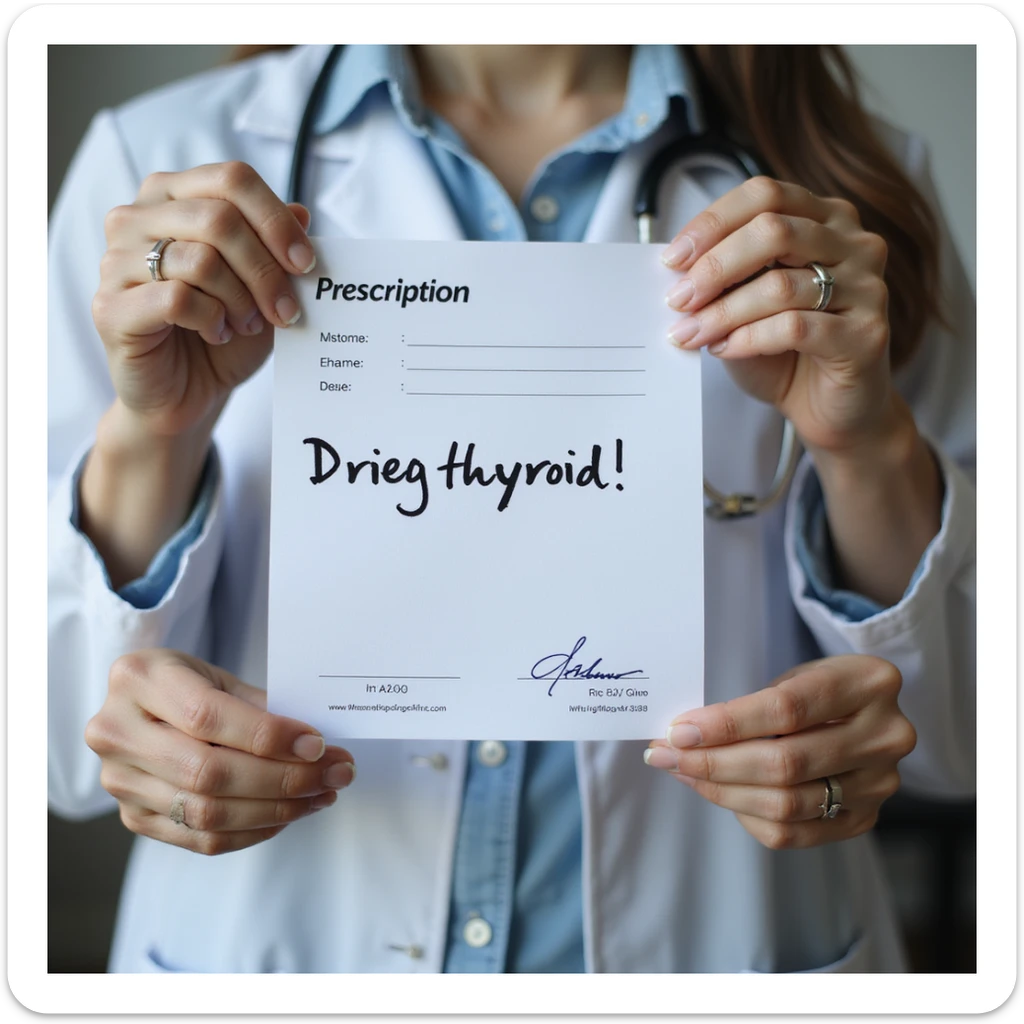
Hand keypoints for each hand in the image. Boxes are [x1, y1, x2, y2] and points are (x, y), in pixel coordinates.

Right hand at [85, 650, 354, 854]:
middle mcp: (116, 731)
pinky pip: (200, 839)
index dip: (268, 736)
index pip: (207, 717)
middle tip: (336, 773)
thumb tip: (317, 746)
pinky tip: (289, 813)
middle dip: (283, 778)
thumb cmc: (190, 683)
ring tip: (322, 794)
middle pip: (207, 773)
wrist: (144, 704)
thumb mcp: (219, 675)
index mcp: (139, 679)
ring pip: (207, 813)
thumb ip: (258, 707)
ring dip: (277, 809)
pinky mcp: (133, 817)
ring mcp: (119, 780)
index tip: (318, 744)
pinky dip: (253, 830)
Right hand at [92, 161, 315, 438]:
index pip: (232, 179)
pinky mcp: (110, 306)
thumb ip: (277, 247)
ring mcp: (115, 260)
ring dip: (240, 299)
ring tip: (247, 324)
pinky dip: (212, 319)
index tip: (306, 264)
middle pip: (219, 218)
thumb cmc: (223, 333)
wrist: (187, 393)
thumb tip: (302, 213)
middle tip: (284, 310)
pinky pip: (177, 298)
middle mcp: (136, 218)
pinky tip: (217, 333)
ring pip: (201, 259)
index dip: (276, 220)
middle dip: (265, 269)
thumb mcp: (262, 288)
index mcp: (173, 196)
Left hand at [643, 656, 916, 848]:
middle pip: (785, 763)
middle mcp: (887, 736)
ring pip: (787, 804)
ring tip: (684, 772)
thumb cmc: (818, 687)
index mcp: (870, 682)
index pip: (787, 709)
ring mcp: (881, 784)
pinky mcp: (866, 818)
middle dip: (714, 762)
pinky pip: (795, 833)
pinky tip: (720, 793)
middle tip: (667, 755)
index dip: (727, 724)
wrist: (867, 714)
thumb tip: (685, 734)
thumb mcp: (797, 674)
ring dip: (722, 791)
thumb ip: (754, 702)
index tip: (679, 730)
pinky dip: (748, 816)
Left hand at [662, 176, 894, 456]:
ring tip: (691, 334)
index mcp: (827, 219)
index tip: (673, 259)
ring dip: (723, 312)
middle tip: (678, 299)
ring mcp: (868, 287)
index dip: (713, 222)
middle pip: (773, 230)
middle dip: (714, 266)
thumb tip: (675, 271)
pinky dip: (748, 338)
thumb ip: (724, 279)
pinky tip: (724, 350)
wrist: (831, 409)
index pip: (766, 194)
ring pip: (780, 284)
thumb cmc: (787, 352)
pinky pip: (795, 327)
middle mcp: (856, 244)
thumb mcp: (747, 304)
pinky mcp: (867, 334)